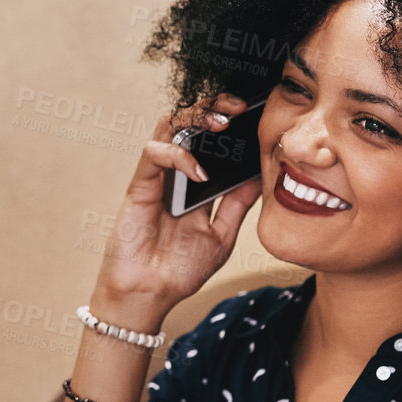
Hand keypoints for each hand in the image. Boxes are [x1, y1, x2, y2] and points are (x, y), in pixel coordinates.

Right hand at [91, 93, 263, 328]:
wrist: (150, 295)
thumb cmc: (180, 269)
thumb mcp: (222, 235)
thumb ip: (238, 204)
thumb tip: (262, 176)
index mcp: (194, 181)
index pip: (209, 137)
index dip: (228, 119)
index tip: (256, 115)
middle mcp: (174, 173)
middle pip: (190, 122)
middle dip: (213, 106)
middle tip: (239, 108)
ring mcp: (156, 177)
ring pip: (169, 126)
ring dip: (195, 118)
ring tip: (222, 124)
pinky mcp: (139, 186)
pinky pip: (154, 155)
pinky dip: (179, 155)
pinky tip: (199, 172)